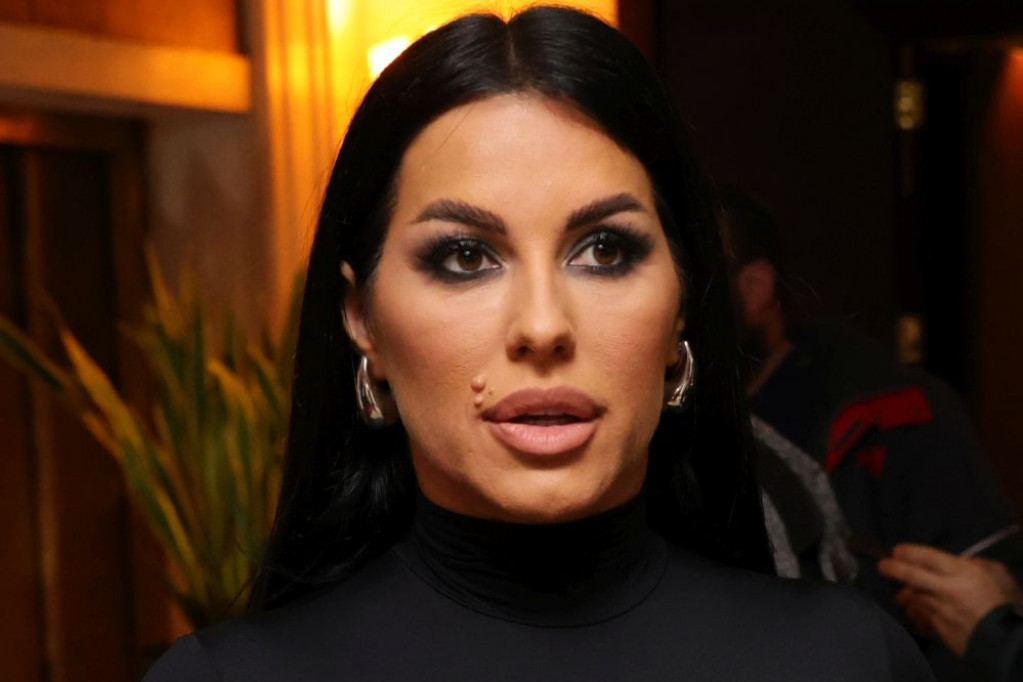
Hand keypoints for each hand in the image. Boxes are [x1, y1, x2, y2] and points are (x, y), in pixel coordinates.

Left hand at [878, 543, 1021, 655]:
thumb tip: (963, 562)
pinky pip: (921, 618)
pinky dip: (916, 614)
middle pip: (911, 575)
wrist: (1007, 641)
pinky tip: (916, 612)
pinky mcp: (939, 628)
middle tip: (883, 565)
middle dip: (893, 568)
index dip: (909, 552)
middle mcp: (945, 589)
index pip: (927, 558)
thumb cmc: (1004, 603)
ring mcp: (940, 610)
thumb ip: (977, 565)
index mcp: (960, 573)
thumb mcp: (997, 575)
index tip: (897, 551)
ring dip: (905, 595)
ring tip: (903, 594)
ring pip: (913, 598)